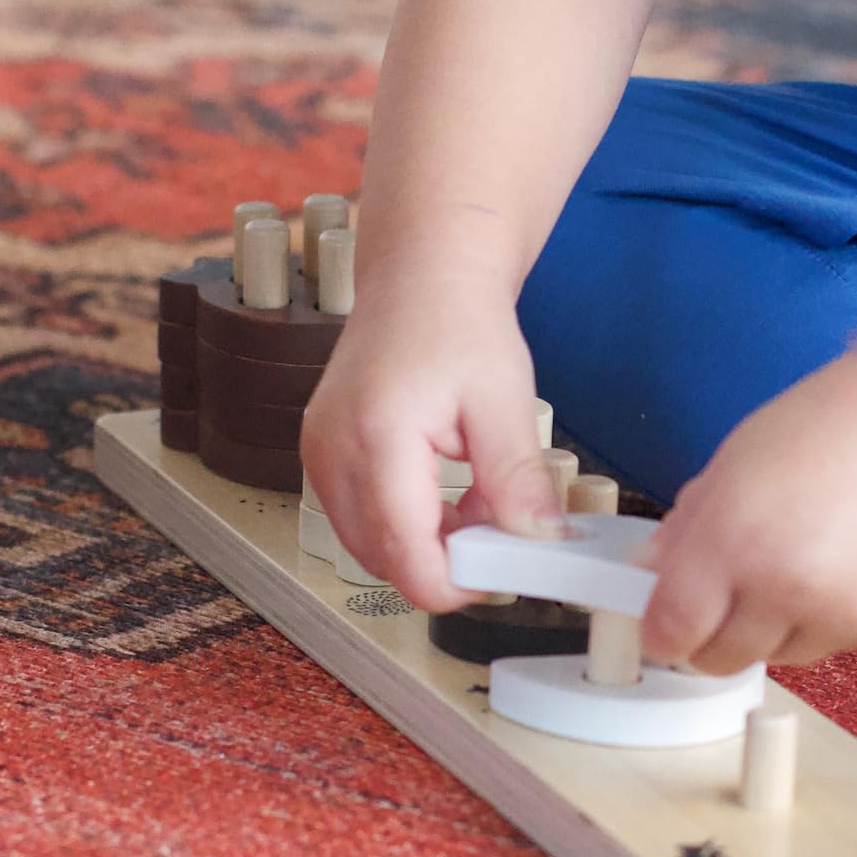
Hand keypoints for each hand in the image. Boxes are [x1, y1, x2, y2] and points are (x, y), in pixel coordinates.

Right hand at [300, 269, 560, 613]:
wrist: (421, 273)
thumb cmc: (460, 320)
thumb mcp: (505, 399)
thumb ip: (518, 480)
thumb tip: (538, 543)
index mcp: (377, 437)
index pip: (406, 557)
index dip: (459, 582)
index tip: (507, 567)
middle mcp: (332, 452)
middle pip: (384, 560)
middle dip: (448, 559)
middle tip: (500, 520)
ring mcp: (319, 454)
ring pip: (369, 545)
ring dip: (427, 543)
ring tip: (477, 494)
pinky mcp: (322, 454)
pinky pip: (359, 518)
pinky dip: (405, 521)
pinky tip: (446, 488)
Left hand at [641, 350, 856, 674]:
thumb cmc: (829, 424)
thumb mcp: (735, 460)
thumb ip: (688, 526)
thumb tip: (649, 573)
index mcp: (734, 537)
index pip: (672, 628)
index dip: (661, 630)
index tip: (663, 623)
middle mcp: (783, 585)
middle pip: (719, 659)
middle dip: (711, 635)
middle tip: (724, 596)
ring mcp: (838, 611)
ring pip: (777, 656)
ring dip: (770, 627)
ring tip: (795, 563)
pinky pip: (831, 643)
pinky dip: (824, 617)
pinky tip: (841, 563)